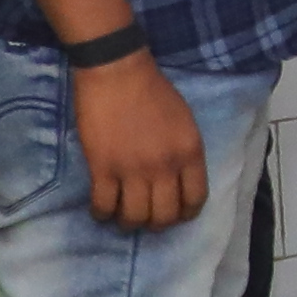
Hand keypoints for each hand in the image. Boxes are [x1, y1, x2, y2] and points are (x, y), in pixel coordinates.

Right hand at [72, 50, 206, 227]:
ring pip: (134, 217)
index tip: (176, 215)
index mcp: (190, 153)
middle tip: (147, 219)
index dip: (185, 214)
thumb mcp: (184, 122)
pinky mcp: (103, 169)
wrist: (118, 73)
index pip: (195, 198)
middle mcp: (165, 167)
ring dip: (128, 223)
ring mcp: (133, 170)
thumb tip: (178, 179)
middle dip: (156, 224)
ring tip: (122, 217)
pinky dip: (102, 214)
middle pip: (165, 215)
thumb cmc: (153, 91)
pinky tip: (101, 211)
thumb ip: (184, 151)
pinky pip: (104, 206)